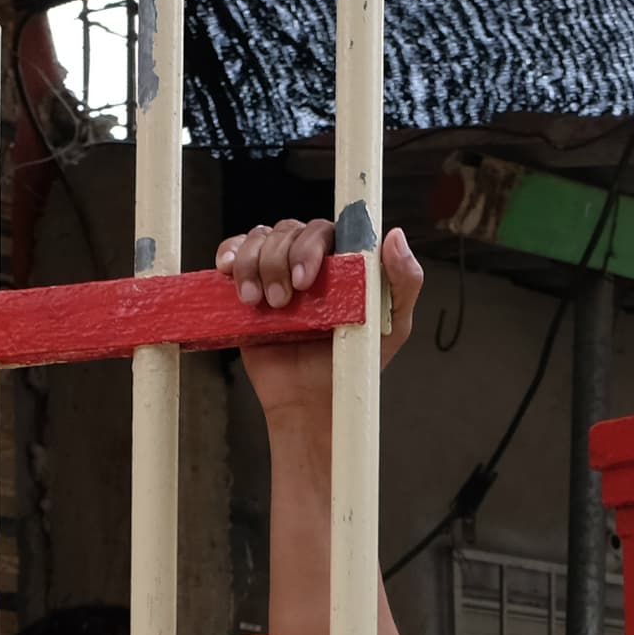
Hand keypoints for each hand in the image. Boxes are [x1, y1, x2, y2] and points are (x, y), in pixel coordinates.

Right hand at [215, 217, 426, 422]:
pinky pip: (235, 250)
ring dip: (253, 263)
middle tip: (282, 302)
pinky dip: (230, 253)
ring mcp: (277, 271)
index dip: (310, 247)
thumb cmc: (352, 366)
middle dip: (278, 262)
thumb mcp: (393, 326)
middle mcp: (309, 261)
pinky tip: (228, 271)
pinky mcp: (249, 285)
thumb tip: (395, 235)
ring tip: (257, 302)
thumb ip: (405, 282)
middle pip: (288, 231)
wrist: (310, 403)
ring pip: (259, 238)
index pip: (325, 231)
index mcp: (343, 262)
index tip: (304, 282)